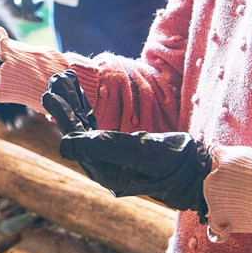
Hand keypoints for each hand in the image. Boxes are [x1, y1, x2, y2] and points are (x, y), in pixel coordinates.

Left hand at [42, 71, 211, 221]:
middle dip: (67, 104)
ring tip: (66, 81)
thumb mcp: (140, 151)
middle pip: (78, 131)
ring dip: (76, 104)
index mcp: (105, 170)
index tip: (51, 91)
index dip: (64, 113)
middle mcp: (105, 167)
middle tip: (55, 79)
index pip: (76, 137)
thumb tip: (63, 144)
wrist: (200, 172)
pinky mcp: (123, 152)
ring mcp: (113, 160)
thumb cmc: (175, 160)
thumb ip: (103, 146)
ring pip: (87, 128)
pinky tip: (83, 97)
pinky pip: (99, 129)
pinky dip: (90, 111)